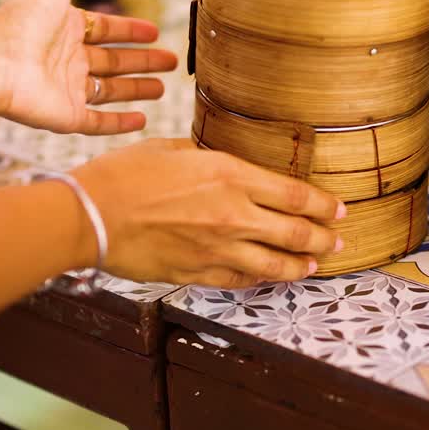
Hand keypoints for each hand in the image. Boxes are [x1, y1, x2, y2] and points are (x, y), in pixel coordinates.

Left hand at [0, 0, 177, 134]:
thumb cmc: (21, 19)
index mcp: (65, 28)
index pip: (105, 29)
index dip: (129, 30)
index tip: (154, 32)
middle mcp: (67, 59)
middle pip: (113, 61)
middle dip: (142, 61)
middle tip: (170, 61)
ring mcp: (68, 89)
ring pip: (110, 91)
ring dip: (137, 89)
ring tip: (163, 89)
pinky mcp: (67, 115)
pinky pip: (99, 122)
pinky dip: (121, 124)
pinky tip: (142, 120)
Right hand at [74, 139, 346, 287]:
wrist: (89, 215)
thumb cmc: (123, 175)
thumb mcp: (171, 148)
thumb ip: (207, 155)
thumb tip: (224, 160)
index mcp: (230, 176)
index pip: (295, 195)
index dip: (323, 205)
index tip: (338, 210)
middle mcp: (233, 215)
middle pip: (296, 233)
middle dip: (324, 238)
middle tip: (337, 241)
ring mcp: (217, 250)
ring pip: (277, 264)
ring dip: (302, 265)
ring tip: (315, 265)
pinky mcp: (197, 273)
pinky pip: (242, 281)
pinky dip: (262, 279)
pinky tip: (270, 277)